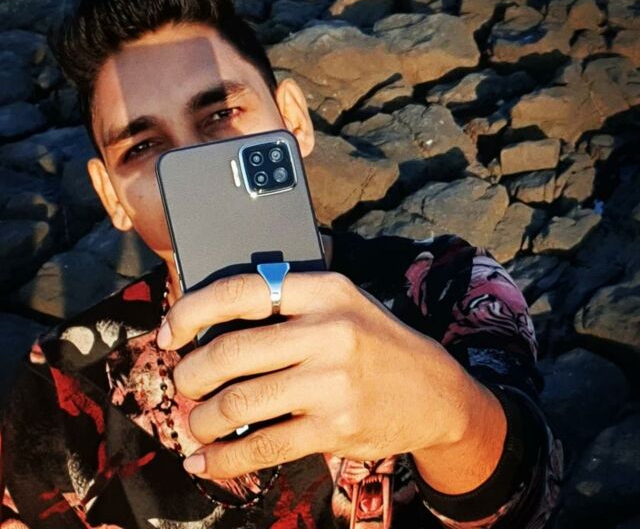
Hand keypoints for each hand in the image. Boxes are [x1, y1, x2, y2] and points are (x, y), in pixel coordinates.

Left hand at [157, 271, 475, 479]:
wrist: (437, 392)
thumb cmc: (375, 342)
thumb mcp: (343, 304)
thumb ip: (288, 304)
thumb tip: (211, 325)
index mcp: (324, 290)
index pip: (241, 291)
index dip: (191, 311)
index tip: (169, 333)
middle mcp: (328, 330)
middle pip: (229, 352)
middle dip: (189, 375)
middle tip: (182, 386)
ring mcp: (332, 382)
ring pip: (238, 403)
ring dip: (201, 420)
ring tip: (196, 425)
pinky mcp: (335, 428)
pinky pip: (263, 447)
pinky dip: (224, 460)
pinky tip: (207, 463)